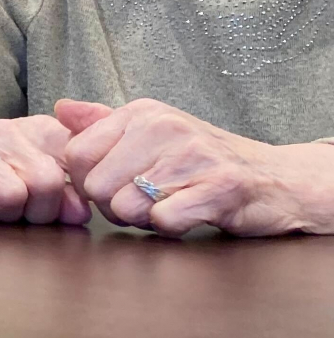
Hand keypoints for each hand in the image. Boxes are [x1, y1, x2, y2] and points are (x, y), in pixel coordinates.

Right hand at [0, 116, 91, 225]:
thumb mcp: (35, 171)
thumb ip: (67, 189)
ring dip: (3, 215)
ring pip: (10, 195)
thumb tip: (81, 211)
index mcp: (38, 130)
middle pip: (46, 183)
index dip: (76, 191)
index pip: (77, 157)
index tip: (62, 203)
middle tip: (20, 212)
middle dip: (37, 211)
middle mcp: (6, 131)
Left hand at [58, 98, 333, 235]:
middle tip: (148, 201)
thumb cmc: (201, 161)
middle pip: (95, 187)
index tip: (114, 185)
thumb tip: (60, 109)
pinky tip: (190, 214)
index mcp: (141, 113)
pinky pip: (163, 221)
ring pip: (126, 208)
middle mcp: (164, 127)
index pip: (74, 156)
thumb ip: (102, 124)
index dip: (86, 183)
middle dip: (115, 206)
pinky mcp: (220, 186)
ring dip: (145, 219)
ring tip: (172, 204)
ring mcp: (193, 155)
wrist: (276, 179)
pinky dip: (172, 227)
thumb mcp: (150, 133)